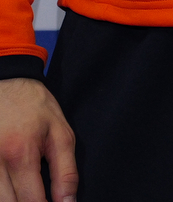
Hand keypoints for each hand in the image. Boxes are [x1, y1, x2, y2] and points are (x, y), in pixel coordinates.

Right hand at [0, 76, 75, 201]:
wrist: (6, 84)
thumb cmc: (36, 108)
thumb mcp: (61, 134)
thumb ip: (65, 171)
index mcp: (21, 155)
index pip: (31, 201)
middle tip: (40, 199)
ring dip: (11, 200)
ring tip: (27, 193)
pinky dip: (1, 191)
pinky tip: (11, 188)